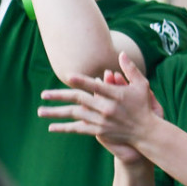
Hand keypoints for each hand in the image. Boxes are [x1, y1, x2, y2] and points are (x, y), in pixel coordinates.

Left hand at [38, 52, 162, 161]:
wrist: (146, 132)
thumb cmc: (143, 105)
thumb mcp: (142, 85)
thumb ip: (130, 69)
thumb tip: (121, 53)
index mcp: (117, 95)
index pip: (97, 86)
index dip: (83, 80)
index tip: (68, 76)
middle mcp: (107, 108)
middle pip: (80, 100)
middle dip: (59, 96)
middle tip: (43, 94)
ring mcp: (102, 121)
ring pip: (75, 115)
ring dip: (56, 113)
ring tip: (40, 111)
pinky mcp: (99, 131)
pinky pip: (78, 129)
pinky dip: (65, 128)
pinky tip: (52, 127)